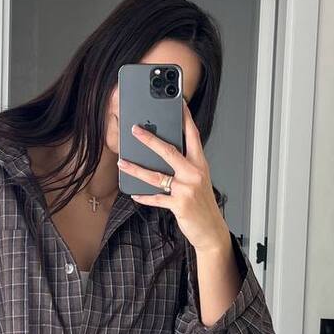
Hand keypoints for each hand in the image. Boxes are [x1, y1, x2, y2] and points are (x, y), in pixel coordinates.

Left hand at [117, 99, 229, 253]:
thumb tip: (163, 154)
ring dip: (136, 169)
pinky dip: (144, 196)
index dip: (186, 119)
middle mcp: (194, 174)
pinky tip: (134, 193)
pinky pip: (156, 198)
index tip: (178, 104)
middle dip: (150, 139)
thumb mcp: (199, 180)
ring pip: (156, 176)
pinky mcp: (179, 205)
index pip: (193, 136)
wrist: (211, 230)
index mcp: (200, 164)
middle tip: (135, 130)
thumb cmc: (202, 204)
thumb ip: (185, 166)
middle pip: (169, 151)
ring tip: (122, 163)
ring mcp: (186, 189)